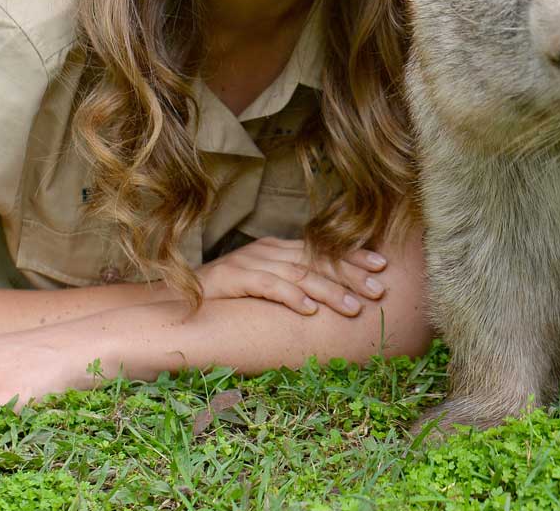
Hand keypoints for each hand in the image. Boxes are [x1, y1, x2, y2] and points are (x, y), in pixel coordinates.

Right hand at [197, 236, 387, 317]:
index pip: (323, 250)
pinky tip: (309, 310)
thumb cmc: (227, 297)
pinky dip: (290, 297)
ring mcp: (250, 262)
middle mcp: (268, 250)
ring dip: (329, 291)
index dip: (353, 257)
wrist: (177, 297)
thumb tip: (328, 299)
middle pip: (317, 260)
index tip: (382, 265)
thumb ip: (292, 284)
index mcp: (279, 249)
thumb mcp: (265, 286)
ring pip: (298, 274)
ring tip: (353, 307)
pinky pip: (268, 286)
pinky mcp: (233, 278)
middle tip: (378, 289)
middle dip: (351, 274)